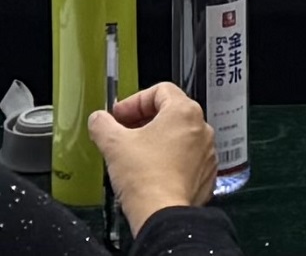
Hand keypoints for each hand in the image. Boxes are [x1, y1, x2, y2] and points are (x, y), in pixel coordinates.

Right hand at [89, 82, 218, 223]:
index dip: (134, 101)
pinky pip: (187, 159)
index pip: (160, 90)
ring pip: (179, 136)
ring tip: (135, 155)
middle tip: (123, 133)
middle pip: (170, 113)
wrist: (163, 215)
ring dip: (157, 141)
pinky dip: (169, 160)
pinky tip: (150, 173)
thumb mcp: (113, 144)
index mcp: (184, 112)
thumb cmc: (144, 177)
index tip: (119, 115)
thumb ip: (102, 123)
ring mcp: (207, 153)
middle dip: (143, 121)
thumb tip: (98, 120)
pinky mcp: (206, 175)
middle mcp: (202, 129)